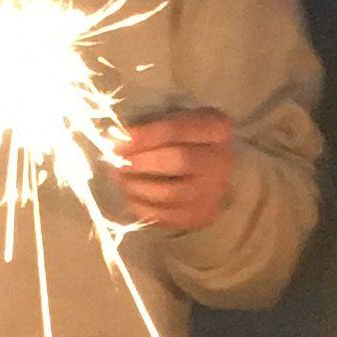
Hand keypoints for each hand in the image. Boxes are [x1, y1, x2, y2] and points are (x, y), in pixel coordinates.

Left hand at [112, 108, 236, 231]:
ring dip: (138, 187)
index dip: (144, 137)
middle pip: (180, 161)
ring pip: (172, 193)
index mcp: (216, 127)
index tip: (116, 142)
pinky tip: (132, 197)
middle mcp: (222, 159)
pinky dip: (144, 208)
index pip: (177, 130)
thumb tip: (114, 141)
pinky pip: (169, 216)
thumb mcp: (172, 120)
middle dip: (142, 163)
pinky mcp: (204, 214)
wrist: (207, 168)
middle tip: (117, 163)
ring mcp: (216, 190)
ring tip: (121, 180)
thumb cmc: (182, 139)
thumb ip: (147, 129)